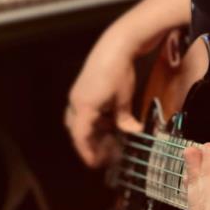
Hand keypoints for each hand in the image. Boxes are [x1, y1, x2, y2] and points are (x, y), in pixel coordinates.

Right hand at [65, 32, 142, 167]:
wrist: (115, 45)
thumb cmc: (119, 73)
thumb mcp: (124, 99)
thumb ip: (125, 119)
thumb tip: (133, 132)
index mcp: (84, 107)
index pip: (81, 136)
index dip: (87, 152)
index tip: (94, 164)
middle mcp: (77, 102)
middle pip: (77, 130)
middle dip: (89, 144)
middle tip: (103, 156)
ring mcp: (78, 95)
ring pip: (80, 121)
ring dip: (92, 132)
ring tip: (108, 141)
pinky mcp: (83, 89)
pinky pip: (85, 111)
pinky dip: (95, 120)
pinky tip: (109, 124)